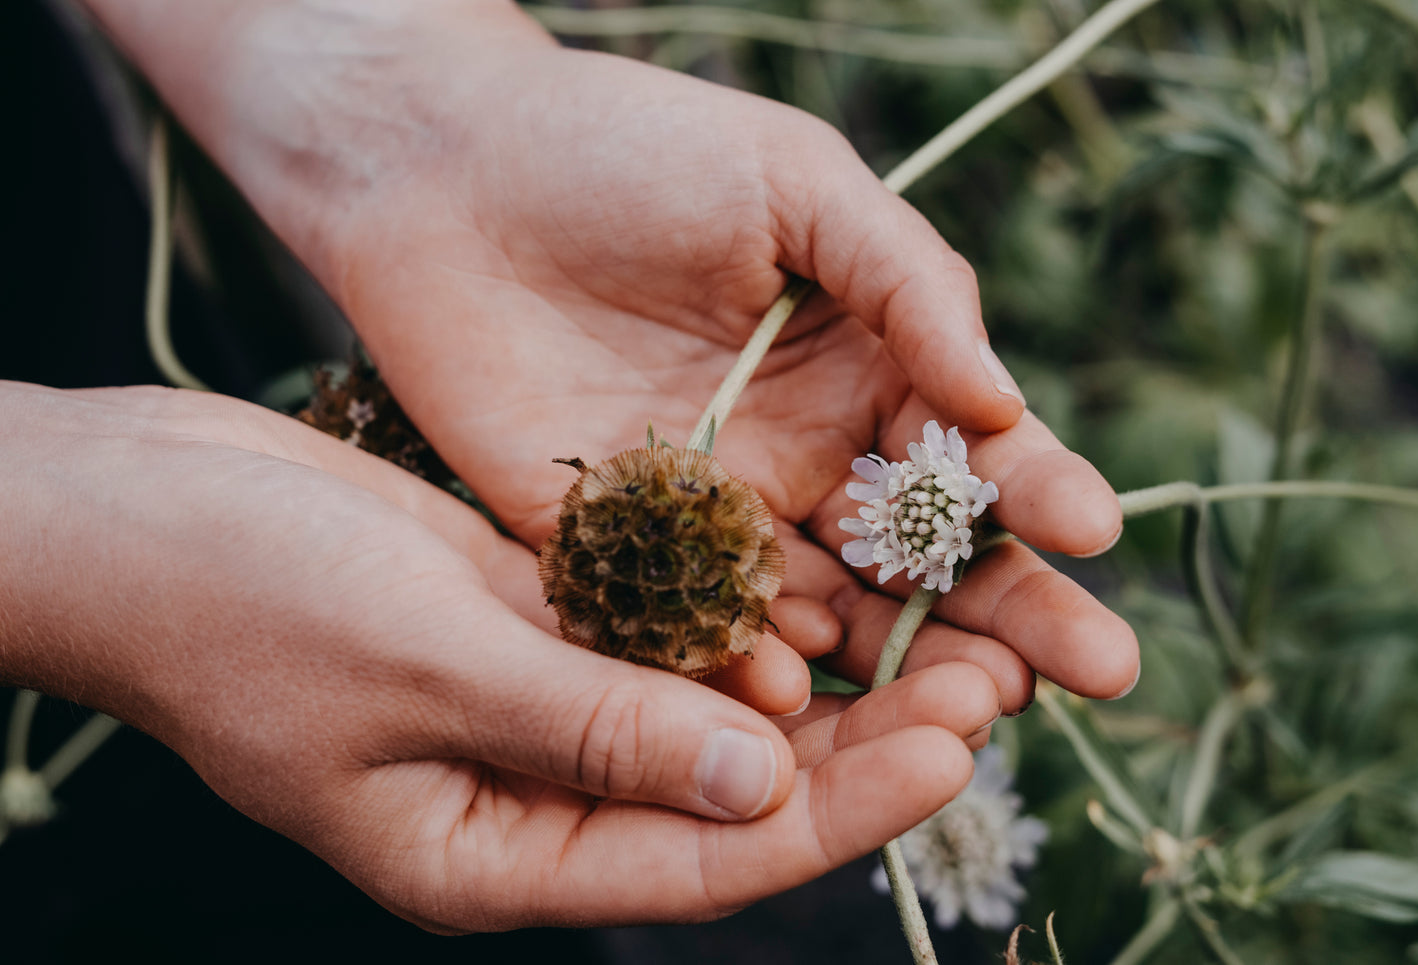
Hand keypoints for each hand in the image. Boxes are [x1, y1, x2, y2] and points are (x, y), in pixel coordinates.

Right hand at [0, 382, 1003, 929]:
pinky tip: (835, 580)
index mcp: (494, 853)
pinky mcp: (535, 622)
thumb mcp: (422, 668)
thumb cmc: (242, 603)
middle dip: (865, 743)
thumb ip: (590, 726)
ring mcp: (538, 705)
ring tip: (950, 628)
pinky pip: (664, 636)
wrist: (142, 513)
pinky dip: (745, 616)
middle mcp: (532, 793)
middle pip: (732, 789)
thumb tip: (755, 778)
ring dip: (825, 676)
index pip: (703, 856)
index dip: (838, 810)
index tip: (954, 745)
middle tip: (991, 675)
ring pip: (713, 708)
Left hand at [152, 2, 1138, 708]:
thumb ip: (905, 281)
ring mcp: (717, 518)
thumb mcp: (792, 183)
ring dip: (897, 666)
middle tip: (1092, 669)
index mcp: (864, 368)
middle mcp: (804, 458)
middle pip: (923, 562)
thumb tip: (1002, 400)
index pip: (971, 450)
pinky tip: (792, 700)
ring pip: (827, 616)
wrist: (448, 172)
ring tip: (967, 707)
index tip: (1092, 529)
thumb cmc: (631, 149)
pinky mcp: (619, 553)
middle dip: (1010, 613)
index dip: (1037, 489)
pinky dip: (743, 670)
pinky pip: (695, 630)